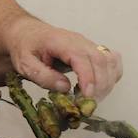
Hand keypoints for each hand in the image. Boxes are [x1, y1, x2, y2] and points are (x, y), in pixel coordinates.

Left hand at [4, 17, 122, 99]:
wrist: (27, 33)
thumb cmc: (25, 48)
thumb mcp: (24, 64)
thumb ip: (42, 76)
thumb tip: (64, 88)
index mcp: (60, 41)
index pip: (82, 58)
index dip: (88, 78)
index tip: (86, 97)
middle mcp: (79, 41)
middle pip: (100, 60)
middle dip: (99, 86)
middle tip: (86, 105)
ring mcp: (88, 44)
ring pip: (110, 61)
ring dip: (107, 83)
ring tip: (91, 99)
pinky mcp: (93, 50)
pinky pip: (112, 60)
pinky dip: (112, 75)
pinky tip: (100, 88)